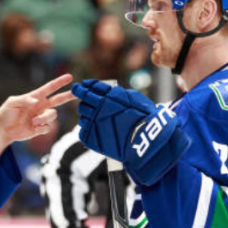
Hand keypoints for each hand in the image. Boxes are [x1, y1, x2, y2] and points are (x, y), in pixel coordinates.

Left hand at [0, 74, 75, 158]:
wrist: (2, 129)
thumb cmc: (5, 113)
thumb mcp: (12, 103)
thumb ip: (23, 100)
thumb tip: (35, 101)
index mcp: (35, 97)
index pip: (50, 88)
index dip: (59, 82)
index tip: (69, 77)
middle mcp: (40, 106)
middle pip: (58, 100)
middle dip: (67, 96)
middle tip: (76, 93)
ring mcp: (41, 117)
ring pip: (53, 116)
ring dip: (44, 118)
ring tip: (33, 121)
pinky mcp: (40, 128)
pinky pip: (48, 127)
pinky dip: (42, 128)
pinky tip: (34, 128)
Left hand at [72, 80, 190, 184]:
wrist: (146, 140)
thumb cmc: (144, 117)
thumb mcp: (133, 97)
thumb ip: (117, 93)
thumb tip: (108, 90)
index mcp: (107, 97)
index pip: (88, 88)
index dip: (83, 87)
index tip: (81, 87)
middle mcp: (97, 108)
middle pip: (83, 103)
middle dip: (85, 103)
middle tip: (90, 105)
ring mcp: (93, 124)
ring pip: (82, 118)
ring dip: (88, 117)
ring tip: (98, 121)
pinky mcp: (91, 138)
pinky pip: (83, 132)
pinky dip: (89, 131)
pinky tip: (98, 132)